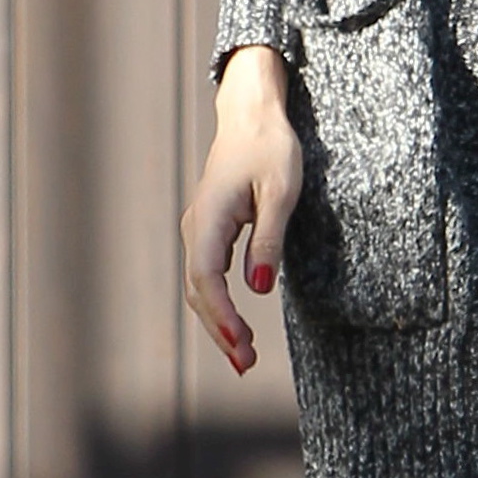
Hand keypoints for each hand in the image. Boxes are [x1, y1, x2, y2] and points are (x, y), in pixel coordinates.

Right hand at [180, 44, 300, 375]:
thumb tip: (259, 288)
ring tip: (243, 355)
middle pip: (199, 291)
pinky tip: (236, 323)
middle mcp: (196, 227)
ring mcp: (200, 228)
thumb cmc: (270, 146)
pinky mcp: (210, 229)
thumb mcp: (281, 191)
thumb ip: (269, 239)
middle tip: (246, 364)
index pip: (207, 278)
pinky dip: (219, 302)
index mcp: (210, 217)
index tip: (242, 341)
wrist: (252, 113)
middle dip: (220, 330)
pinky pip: (207, 274)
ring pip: (200, 286)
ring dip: (218, 321)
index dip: (222, 315)